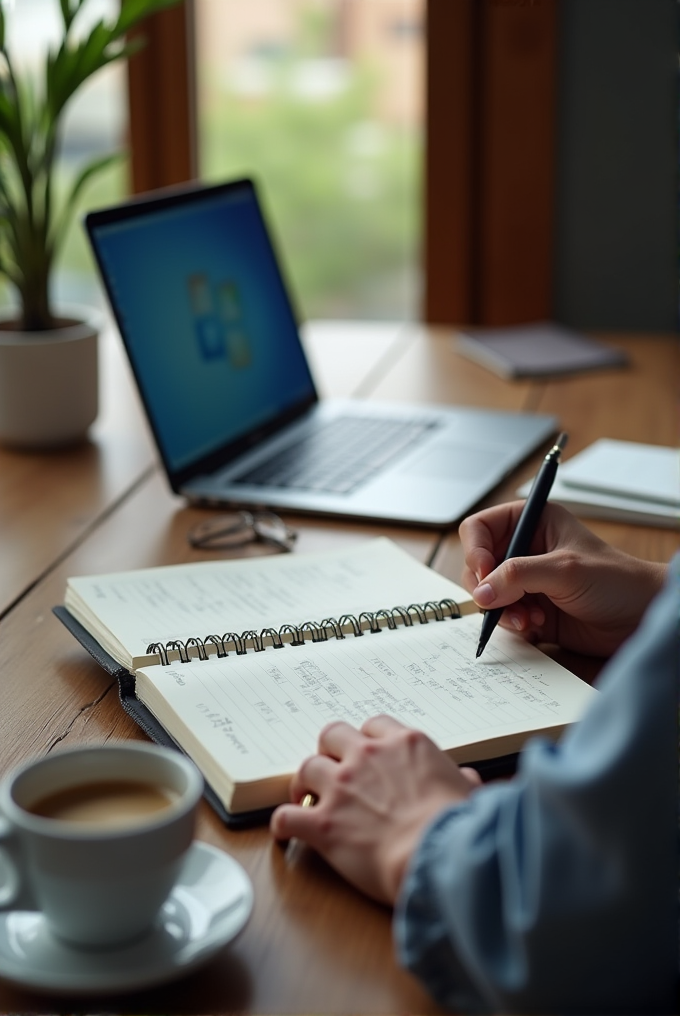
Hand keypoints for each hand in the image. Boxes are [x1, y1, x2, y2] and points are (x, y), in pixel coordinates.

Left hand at [270, 715, 480, 904]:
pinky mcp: (324, 822)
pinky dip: (284, 822)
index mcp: (404, 744)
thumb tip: (469, 780)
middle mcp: (368, 757)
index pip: (374, 725)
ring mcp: (342, 787)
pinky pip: (288, 815)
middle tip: (332, 770)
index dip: (366, 740)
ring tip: (306, 797)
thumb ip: (461, 780)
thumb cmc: (458, 825)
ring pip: (307, 767)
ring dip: (305, 782)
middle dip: (329, 751)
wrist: (438, 854)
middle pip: (333, 735)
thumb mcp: (468, 793)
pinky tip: (286, 831)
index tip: (366, 754)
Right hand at [459, 502, 666, 655]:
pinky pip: (501, 617)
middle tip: (502, 603)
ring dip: (501, 610)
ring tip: (528, 619)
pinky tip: (535, 627)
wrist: (641, 619)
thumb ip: (518, 576)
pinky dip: (512, 625)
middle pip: (477, 564)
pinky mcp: (530, 609)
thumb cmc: (616, 581)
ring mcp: (526, 582)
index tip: (485, 574)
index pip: (480, 528)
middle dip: (488, 587)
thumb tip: (481, 593)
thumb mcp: (564, 570)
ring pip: (486, 594)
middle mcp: (525, 550)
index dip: (476, 550)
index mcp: (533, 522)